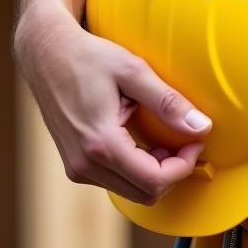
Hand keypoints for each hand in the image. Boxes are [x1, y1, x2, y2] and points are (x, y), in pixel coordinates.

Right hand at [13, 3, 212, 204]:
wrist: (45, 54)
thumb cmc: (88, 57)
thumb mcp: (133, 71)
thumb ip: (168, 103)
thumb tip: (202, 127)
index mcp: (100, 144)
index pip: (154, 181)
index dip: (183, 166)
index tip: (195, 142)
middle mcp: (84, 163)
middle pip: (146, 194)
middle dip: (172, 172)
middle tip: (183, 142)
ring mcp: (77, 168)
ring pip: (132, 191)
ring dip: (155, 172)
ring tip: (162, 140)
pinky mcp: (76, 165)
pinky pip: (117, 182)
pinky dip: (138, 170)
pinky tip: (143, 144)